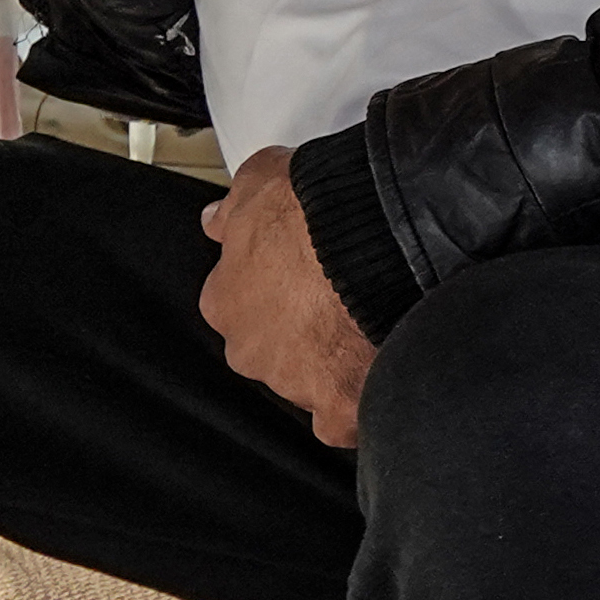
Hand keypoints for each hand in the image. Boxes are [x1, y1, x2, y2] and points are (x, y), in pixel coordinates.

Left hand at [199, 150, 374, 447]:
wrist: (381, 243)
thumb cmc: (321, 211)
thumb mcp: (263, 180)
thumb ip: (234, 207)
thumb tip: (214, 220)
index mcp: (227, 302)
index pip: (239, 305)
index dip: (275, 288)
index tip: (302, 275)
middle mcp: (253, 350)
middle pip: (273, 351)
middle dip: (304, 334)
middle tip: (342, 305)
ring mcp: (295, 385)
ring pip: (311, 383)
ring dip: (336, 365)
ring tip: (376, 330)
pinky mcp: (340, 412)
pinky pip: (347, 419)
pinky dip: (363, 403)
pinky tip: (385, 373)